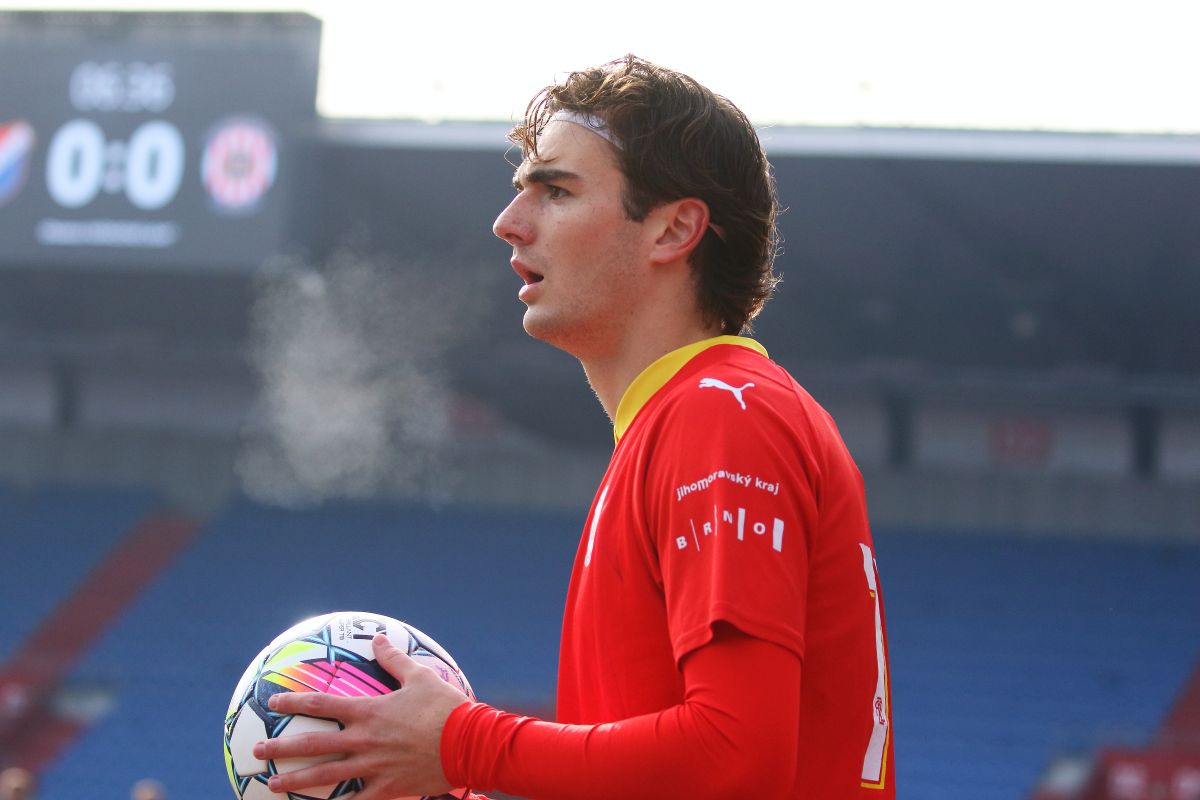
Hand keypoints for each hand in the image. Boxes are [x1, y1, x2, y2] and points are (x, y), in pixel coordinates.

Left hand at [253, 633, 470, 799]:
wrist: (468, 742)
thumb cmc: (445, 707)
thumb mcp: (420, 677)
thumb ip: (394, 660)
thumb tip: (379, 638)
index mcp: (369, 711)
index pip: (322, 703)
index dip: (294, 701)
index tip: (273, 701)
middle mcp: (365, 739)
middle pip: (314, 744)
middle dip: (282, 748)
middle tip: (257, 752)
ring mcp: (373, 766)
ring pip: (326, 776)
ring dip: (296, 780)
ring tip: (273, 785)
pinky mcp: (388, 787)